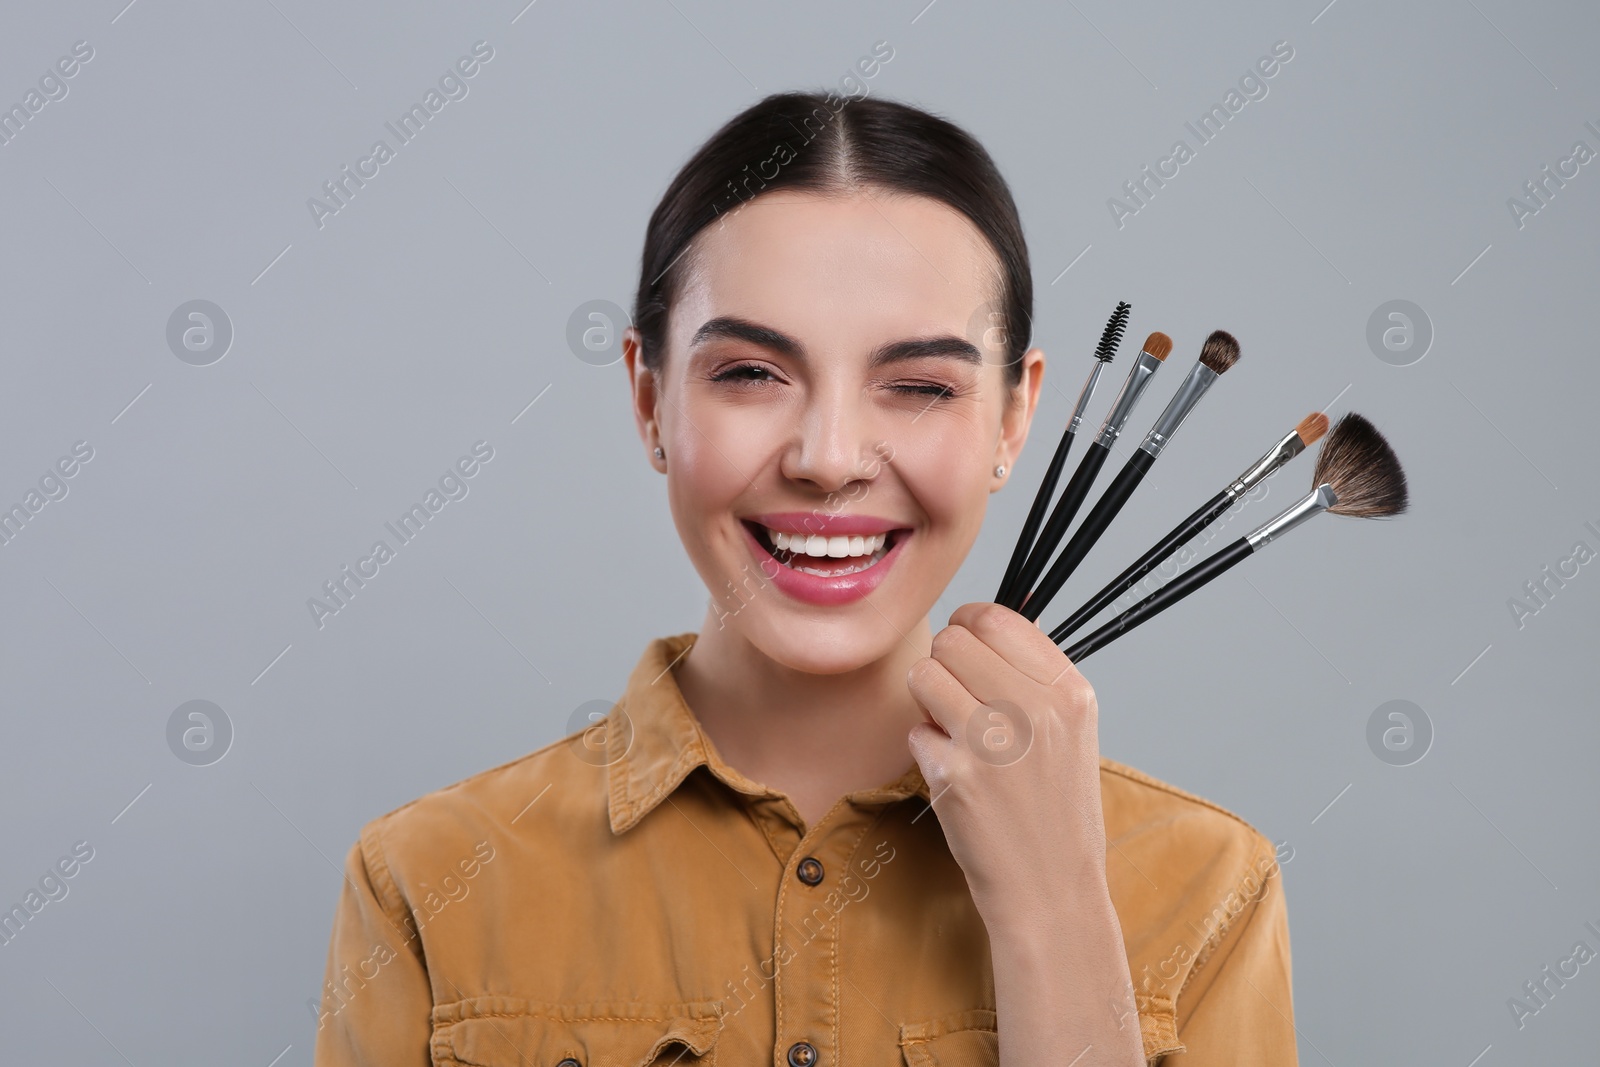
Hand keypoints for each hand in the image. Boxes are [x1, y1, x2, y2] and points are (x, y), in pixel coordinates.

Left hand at [905, 602, 1109, 930]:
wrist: (1052, 890)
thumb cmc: (1056, 810)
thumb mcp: (1072, 731)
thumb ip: (1031, 677)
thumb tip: (977, 624)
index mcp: (1069, 691)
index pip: (996, 617)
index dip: (966, 626)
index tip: (963, 650)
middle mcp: (1035, 708)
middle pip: (951, 640)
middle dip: (944, 667)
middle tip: (957, 702)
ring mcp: (993, 741)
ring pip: (923, 676)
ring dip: (928, 703)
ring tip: (953, 734)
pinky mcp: (956, 774)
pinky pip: (915, 731)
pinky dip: (926, 751)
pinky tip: (955, 777)